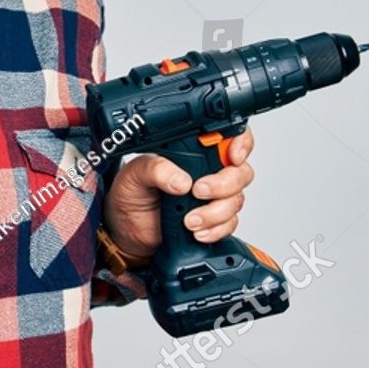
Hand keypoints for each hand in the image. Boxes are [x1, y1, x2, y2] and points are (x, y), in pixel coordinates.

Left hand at [101, 128, 255, 259]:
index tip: (233, 157)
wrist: (126, 226)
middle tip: (198, 191)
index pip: (230, 136)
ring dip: (216, 212)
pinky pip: (230, 224)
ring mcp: (213, 195)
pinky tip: (197, 231)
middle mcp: (209, 170)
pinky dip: (216, 229)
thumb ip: (157, 170)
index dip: (241, 143)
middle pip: (240, 172)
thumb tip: (181, 181)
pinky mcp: (213, 219)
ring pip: (236, 200)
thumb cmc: (132, 192)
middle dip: (224, 184)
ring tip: (189, 219)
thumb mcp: (136, 174)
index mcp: (193, 150)